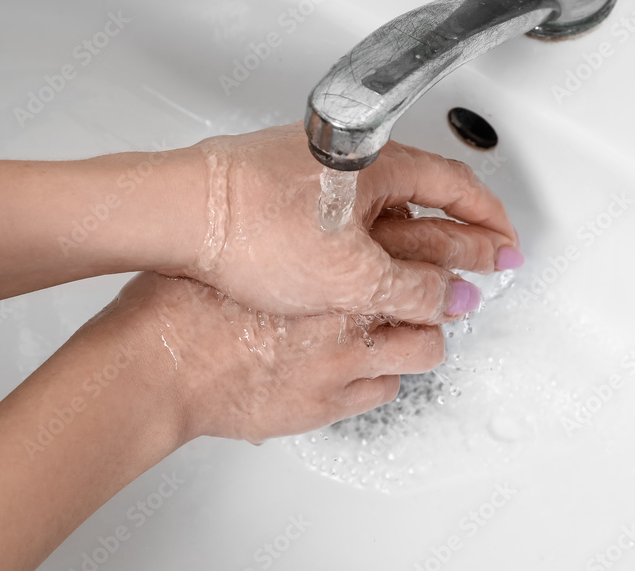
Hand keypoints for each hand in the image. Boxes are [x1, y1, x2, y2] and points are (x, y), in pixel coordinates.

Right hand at [94, 272, 444, 444]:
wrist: (162, 366)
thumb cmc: (186, 305)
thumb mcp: (247, 249)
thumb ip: (299, 243)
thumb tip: (324, 234)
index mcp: (328, 258)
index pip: (417, 237)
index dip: (448, 240)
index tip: (463, 242)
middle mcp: (348, 306)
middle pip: (435, 289)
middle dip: (460, 286)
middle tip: (471, 287)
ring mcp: (346, 357)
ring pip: (424, 348)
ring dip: (424, 338)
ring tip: (416, 333)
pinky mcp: (332, 400)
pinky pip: (386, 389)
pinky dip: (384, 377)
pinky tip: (370, 370)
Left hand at [170, 123, 520, 324]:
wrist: (178, 214)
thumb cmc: (254, 224)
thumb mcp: (351, 274)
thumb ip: (412, 288)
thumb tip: (455, 298)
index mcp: (381, 164)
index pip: (460, 188)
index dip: (492, 223)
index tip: (508, 249)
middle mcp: (353, 161)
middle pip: (426, 196)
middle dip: (459, 234)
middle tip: (481, 266)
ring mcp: (317, 174)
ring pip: (385, 209)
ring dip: (414, 241)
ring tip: (429, 278)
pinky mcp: (286, 193)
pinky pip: (350, 217)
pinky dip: (373, 242)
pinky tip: (366, 271)